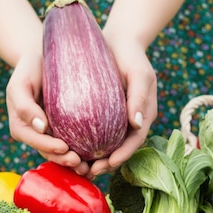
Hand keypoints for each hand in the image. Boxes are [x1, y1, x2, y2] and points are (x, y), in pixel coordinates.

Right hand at [6, 53, 82, 168]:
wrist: (43, 60)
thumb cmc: (29, 69)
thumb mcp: (20, 84)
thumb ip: (25, 105)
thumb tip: (41, 127)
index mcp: (22, 127)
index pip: (35, 141)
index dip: (48, 147)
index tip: (64, 148)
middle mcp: (36, 135)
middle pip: (49, 153)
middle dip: (64, 161)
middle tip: (80, 164)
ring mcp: (50, 134)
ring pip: (62, 153)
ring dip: (74, 163)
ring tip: (89, 167)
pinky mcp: (65, 130)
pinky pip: (74, 143)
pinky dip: (84, 152)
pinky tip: (97, 157)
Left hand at [86, 37, 156, 178]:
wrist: (118, 40)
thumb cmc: (131, 55)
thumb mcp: (139, 73)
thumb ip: (139, 97)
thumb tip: (136, 124)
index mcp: (143, 116)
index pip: (134, 141)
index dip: (123, 155)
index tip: (109, 164)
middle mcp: (130, 122)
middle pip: (119, 149)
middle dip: (106, 164)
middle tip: (89, 172)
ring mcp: (115, 119)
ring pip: (106, 145)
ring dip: (93, 159)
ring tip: (78, 168)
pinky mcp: (101, 114)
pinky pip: (94, 134)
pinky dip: (84, 144)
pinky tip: (69, 150)